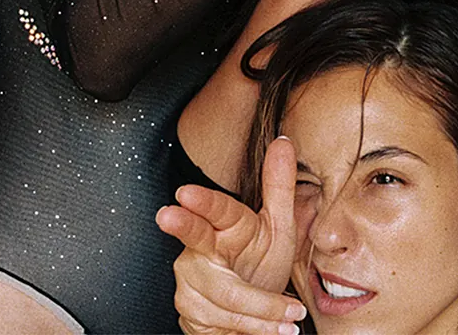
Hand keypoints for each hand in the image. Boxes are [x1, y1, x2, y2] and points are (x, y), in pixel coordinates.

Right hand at [157, 137, 305, 334]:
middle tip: (167, 215)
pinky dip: (253, 329)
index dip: (200, 201)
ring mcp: (192, 283)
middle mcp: (201, 250)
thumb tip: (284, 141)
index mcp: (226, 225)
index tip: (185, 193)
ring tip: (289, 319)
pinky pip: (221, 323)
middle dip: (182, 226)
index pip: (213, 209)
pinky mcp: (191, 313)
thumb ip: (279, 186)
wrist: (252, 309)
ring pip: (223, 296)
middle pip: (193, 239)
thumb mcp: (278, 226)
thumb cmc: (260, 262)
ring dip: (261, 312)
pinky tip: (273, 331)